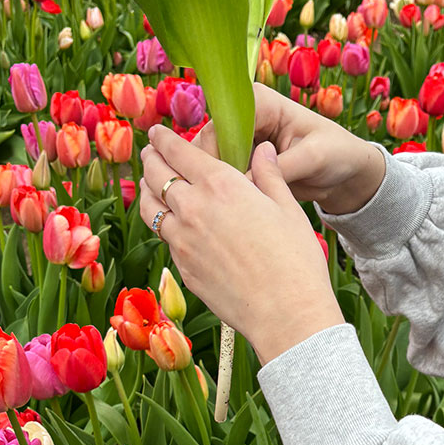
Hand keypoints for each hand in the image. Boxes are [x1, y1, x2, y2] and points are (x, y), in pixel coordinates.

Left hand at [140, 125, 344, 363]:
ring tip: (150, 184)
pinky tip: (170, 222)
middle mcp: (194, 208)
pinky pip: (164, 237)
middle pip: (157, 175)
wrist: (286, 312)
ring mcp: (183, 240)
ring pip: (149, 207)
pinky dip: (161, 222)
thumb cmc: (296, 259)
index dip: (164, 138)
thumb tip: (263, 150)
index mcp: (222, 185)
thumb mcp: (288, 209)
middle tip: (150, 153)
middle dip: (151, 159)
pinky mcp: (183, 267)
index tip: (157, 132)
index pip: (178, 151)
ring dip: (147, 190)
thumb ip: (269, 175)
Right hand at [189, 83, 385, 213]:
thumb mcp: (314, 157)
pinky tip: (233, 209)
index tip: (227, 184)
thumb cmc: (337, 154)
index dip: (218, 153)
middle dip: (215, 172)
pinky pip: (220, 175)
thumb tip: (245, 184)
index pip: (222, 123)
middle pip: (208, 142)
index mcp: (259, 101)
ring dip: (217, 184)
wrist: (345, 172)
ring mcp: (239, 139)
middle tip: (229, 201)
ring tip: (231, 209)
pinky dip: (224, 191)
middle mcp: (243, 115)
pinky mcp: (239, 160)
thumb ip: (280, 168)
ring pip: (210, 161)